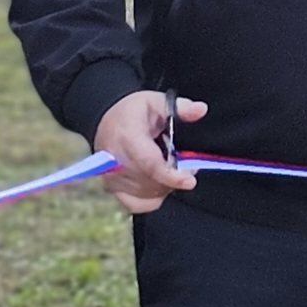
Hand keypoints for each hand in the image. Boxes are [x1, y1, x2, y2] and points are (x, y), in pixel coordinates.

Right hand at [92, 90, 204, 214]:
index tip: (190, 180)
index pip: (150, 164)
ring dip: (165, 185)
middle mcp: (115, 162)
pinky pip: (138, 204)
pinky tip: (158, 183)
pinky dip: (153, 198)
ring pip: (148, 194)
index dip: (172, 176)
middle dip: (174, 177)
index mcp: (127, 138)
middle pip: (152, 181)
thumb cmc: (134, 111)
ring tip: (170, 168)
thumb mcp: (157, 102)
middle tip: (186, 165)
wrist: (105, 120)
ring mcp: (111, 178)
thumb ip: (180, 107)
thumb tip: (201, 109)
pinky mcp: (112, 189)